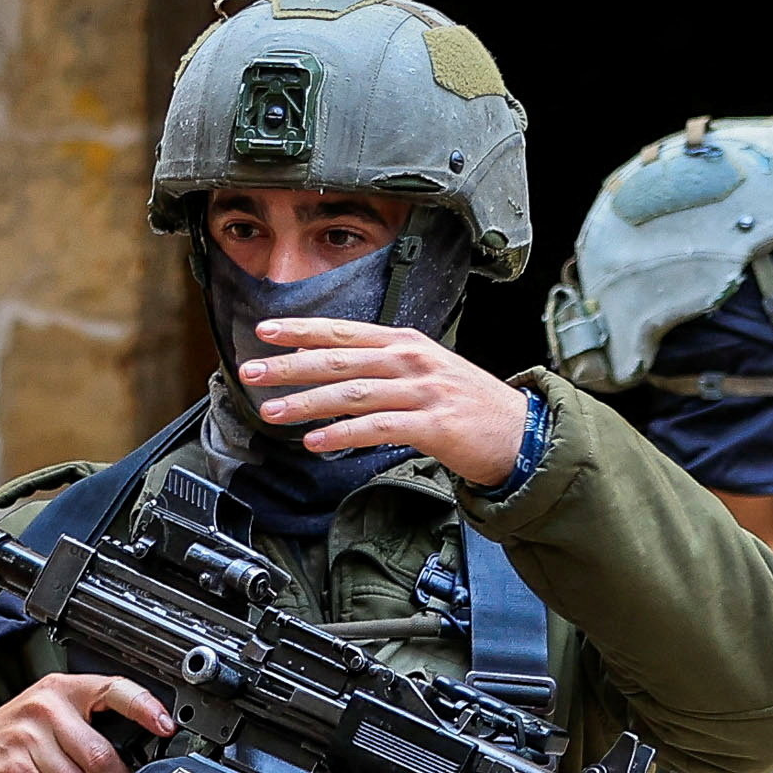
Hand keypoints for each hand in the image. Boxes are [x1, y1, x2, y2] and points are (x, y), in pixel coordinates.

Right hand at [0, 675, 173, 772]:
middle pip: (101, 755)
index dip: (144, 708)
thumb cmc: (15, 742)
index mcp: (64, 689)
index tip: (166, 727)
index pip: (113, 689)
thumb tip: (139, 760)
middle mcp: (45, 707)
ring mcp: (26, 737)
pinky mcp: (13, 769)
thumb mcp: (50, 717)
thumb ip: (88, 726)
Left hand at [242, 314, 539, 486]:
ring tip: (273, 411)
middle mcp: (411, 360)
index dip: (301, 330)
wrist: (520, 433)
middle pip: (339, 359)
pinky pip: (377, 427)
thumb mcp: (426, 373)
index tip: (264, 331)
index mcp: (405, 342)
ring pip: (352, 393)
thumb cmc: (469, 407)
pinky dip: (342, 434)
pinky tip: (315, 442)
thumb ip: (384, 370)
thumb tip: (335, 377)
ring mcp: (423, 390)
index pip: (343, 331)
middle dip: (290, 365)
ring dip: (307, 403)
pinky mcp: (432, 424)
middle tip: (252, 371)